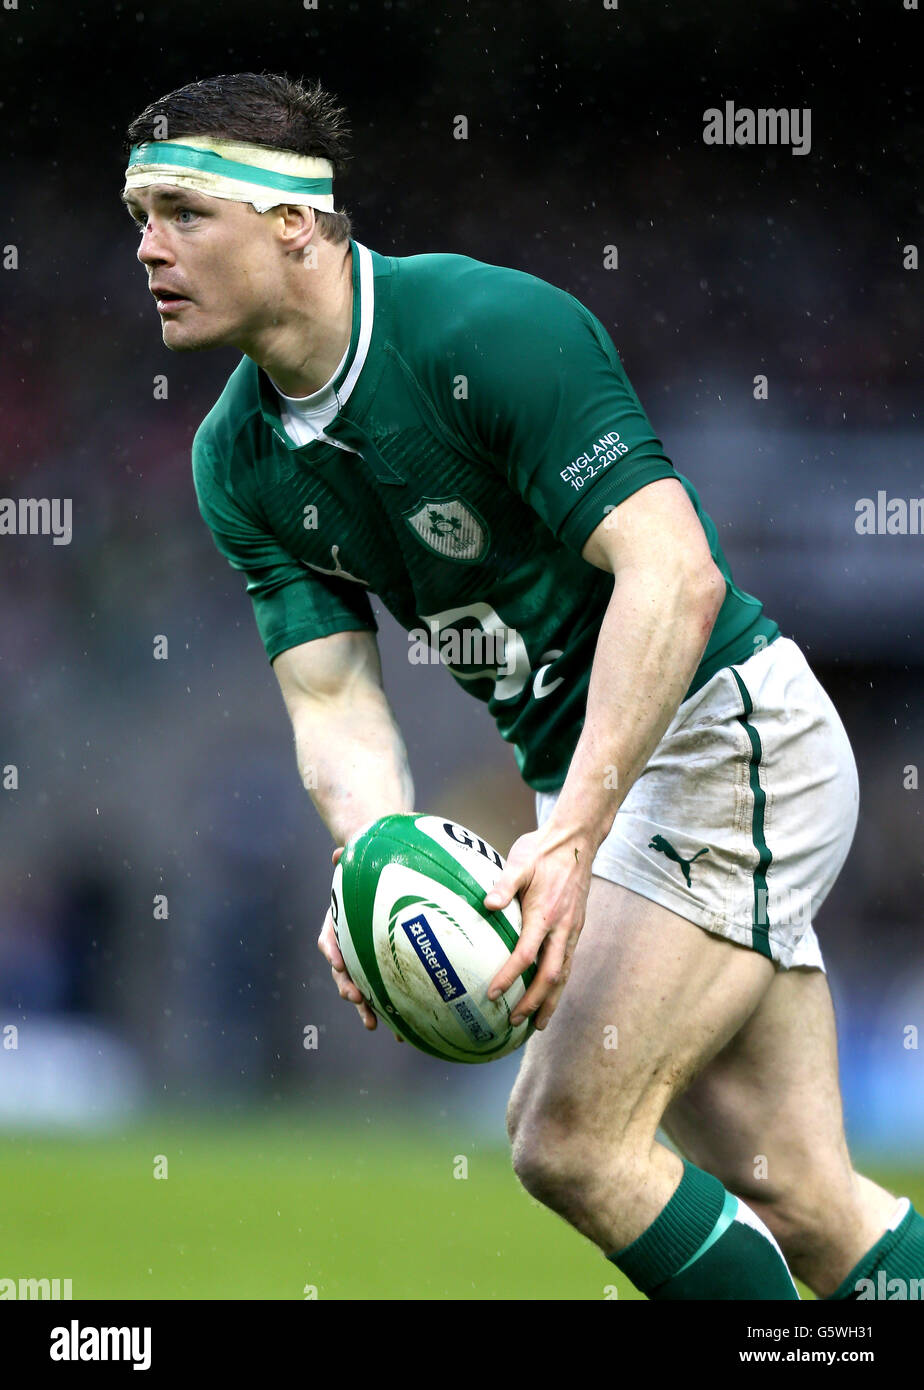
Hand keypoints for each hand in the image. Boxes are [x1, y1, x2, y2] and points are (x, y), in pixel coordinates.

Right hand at [317, 846, 403, 1039]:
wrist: (381, 884)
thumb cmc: (369, 874)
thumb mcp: (359, 864)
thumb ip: (349, 860)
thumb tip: (338, 852)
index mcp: (338, 925)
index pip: (329, 940)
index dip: (333, 952)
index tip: (338, 961)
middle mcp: (347, 948)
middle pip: (343, 972)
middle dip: (347, 988)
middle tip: (356, 998)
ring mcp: (364, 963)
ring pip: (360, 989)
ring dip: (366, 1008)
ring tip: (374, 1024)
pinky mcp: (382, 972)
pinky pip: (385, 993)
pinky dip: (392, 1010)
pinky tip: (404, 1029)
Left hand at [483, 826, 592, 1029]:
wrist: (577, 839)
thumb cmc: (543, 850)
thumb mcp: (520, 861)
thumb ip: (504, 884)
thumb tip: (487, 905)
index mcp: (546, 914)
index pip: (527, 955)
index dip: (510, 977)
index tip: (493, 994)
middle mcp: (563, 927)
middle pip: (551, 975)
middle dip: (535, 1002)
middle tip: (516, 1022)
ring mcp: (572, 929)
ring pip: (565, 973)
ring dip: (551, 1000)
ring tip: (538, 1023)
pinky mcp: (575, 927)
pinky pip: (568, 962)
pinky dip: (559, 983)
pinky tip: (549, 993)